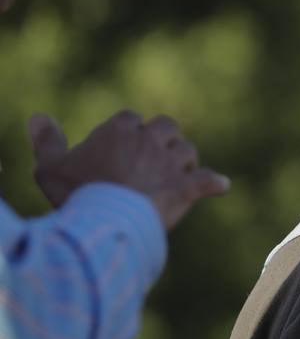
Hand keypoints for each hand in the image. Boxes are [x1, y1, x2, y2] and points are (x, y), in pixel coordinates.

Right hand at [29, 110, 229, 229]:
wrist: (105, 221)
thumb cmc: (76, 193)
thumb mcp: (50, 167)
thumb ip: (46, 141)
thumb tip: (39, 117)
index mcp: (120, 130)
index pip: (130, 119)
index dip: (126, 132)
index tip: (119, 148)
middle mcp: (150, 141)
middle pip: (165, 127)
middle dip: (162, 138)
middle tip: (155, 156)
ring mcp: (171, 164)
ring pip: (188, 150)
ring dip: (185, 160)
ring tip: (177, 172)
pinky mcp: (186, 188)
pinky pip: (207, 180)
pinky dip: (214, 183)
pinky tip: (221, 185)